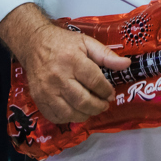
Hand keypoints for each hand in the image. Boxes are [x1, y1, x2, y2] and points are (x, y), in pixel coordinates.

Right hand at [10, 11, 130, 123]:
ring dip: (85, 115)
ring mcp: (46, 90)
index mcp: (72, 60)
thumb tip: (126, 64)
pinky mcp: (38, 98)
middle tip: (104, 104)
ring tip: (91, 108)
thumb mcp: (86, 42)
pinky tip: (75, 111)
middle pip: (83, 101)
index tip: (110, 93)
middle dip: (98, 106)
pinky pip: (55, 116)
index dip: (106, 90)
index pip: (94, 81)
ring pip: (70, 112)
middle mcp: (58, 76)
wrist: (33, 44)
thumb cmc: (62, 43)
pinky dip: (68, 118)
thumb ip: (106, 55)